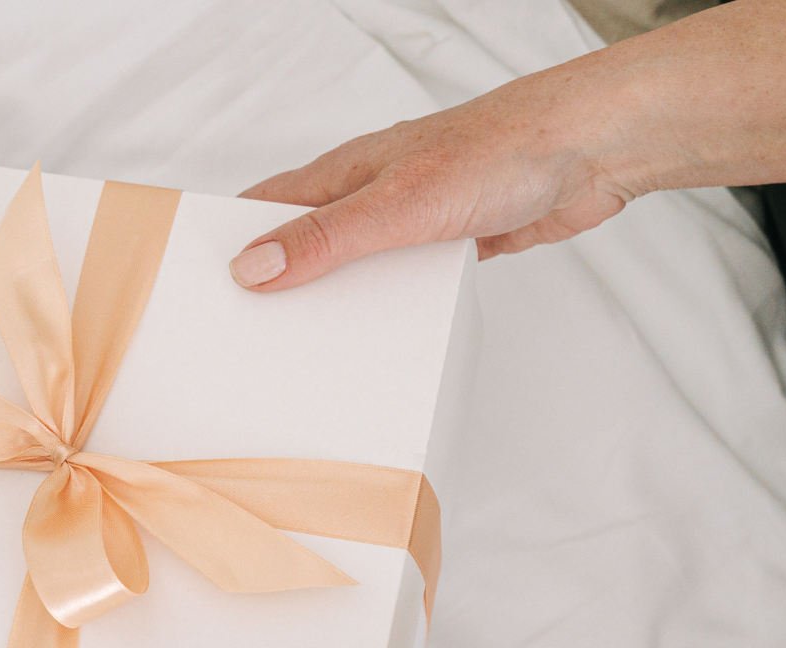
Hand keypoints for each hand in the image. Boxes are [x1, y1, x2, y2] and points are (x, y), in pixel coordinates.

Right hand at [225, 0, 785, 292]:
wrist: (589, 151)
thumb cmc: (499, 150)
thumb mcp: (395, 206)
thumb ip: (325, 241)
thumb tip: (253, 269)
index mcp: (341, 174)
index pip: (264, 211)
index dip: (227, 245)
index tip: (196, 289)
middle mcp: (369, 195)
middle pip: (305, 247)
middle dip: (275, 289)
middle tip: (244, 342)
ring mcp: (409, 222)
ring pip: (355, 272)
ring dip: (336, 309)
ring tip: (305, 359)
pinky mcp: (451, 246)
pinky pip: (403, 289)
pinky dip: (388, 315)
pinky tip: (380, 347)